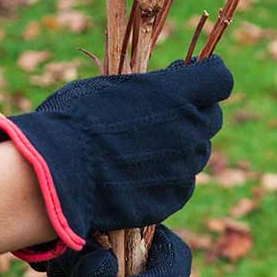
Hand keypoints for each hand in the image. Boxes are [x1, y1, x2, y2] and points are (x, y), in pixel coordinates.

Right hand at [0, 57, 232, 259]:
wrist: (57, 176)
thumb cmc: (71, 121)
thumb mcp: (107, 88)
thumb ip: (144, 91)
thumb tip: (154, 92)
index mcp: (177, 93)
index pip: (220, 79)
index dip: (206, 77)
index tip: (188, 77)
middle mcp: (190, 130)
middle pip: (211, 118)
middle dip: (194, 113)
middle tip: (164, 116)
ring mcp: (184, 169)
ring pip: (196, 153)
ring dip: (180, 148)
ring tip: (143, 150)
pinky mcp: (173, 199)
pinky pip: (181, 184)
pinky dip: (167, 179)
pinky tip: (138, 177)